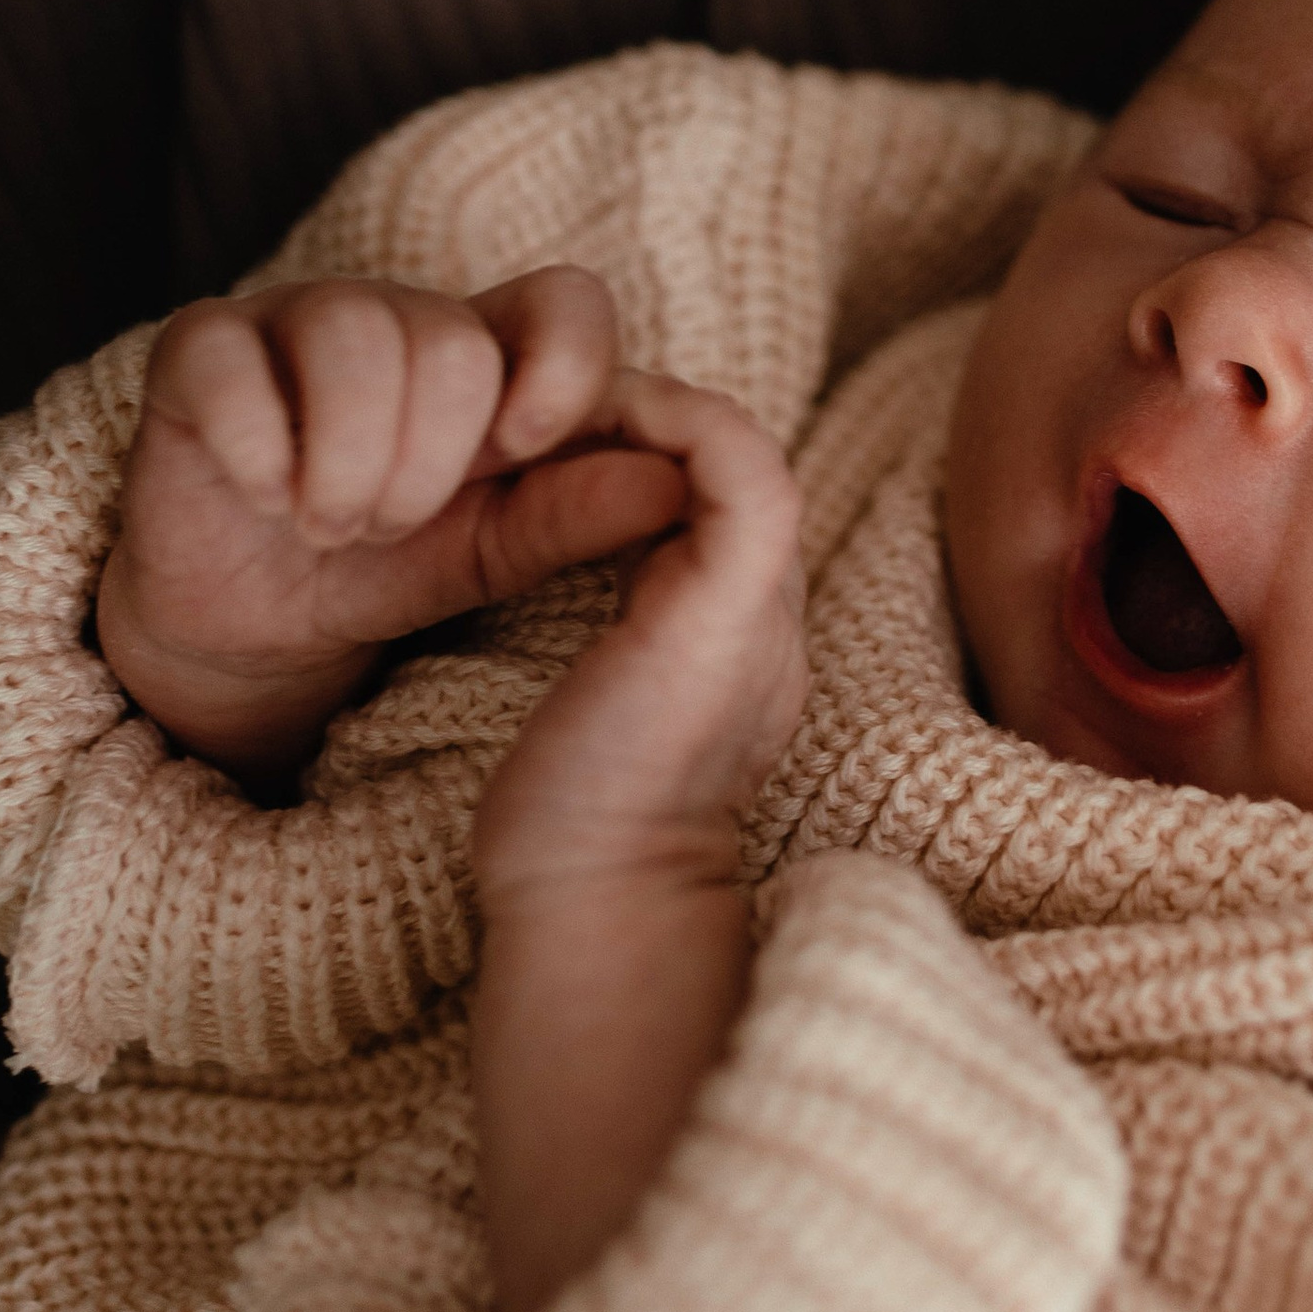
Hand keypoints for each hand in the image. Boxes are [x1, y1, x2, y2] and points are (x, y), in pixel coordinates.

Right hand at [98, 271, 694, 776]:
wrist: (255, 626)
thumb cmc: (388, 567)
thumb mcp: (495, 552)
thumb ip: (577, 512)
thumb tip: (677, 480)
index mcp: (489, 348)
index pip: (567, 299)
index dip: (562, 368)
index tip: (524, 450)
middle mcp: (397, 311)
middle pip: (452, 342)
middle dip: (424, 467)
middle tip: (387, 525)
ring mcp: (291, 314)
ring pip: (350, 338)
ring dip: (346, 467)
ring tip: (329, 523)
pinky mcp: (198, 345)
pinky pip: (235, 366)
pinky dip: (260, 455)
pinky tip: (262, 494)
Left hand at [471, 372, 806, 913]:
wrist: (595, 903)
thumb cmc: (569, 828)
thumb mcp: (602, 702)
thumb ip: (618, 637)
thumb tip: (575, 581)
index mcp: (737, 641)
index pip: (711, 504)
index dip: (638, 455)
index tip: (545, 450)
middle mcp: (767, 613)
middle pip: (729, 463)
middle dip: (641, 420)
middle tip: (547, 412)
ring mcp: (762, 602)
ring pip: (741, 445)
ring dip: (652, 407)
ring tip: (564, 410)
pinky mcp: (734, 596)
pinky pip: (734, 462)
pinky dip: (670, 419)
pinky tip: (589, 425)